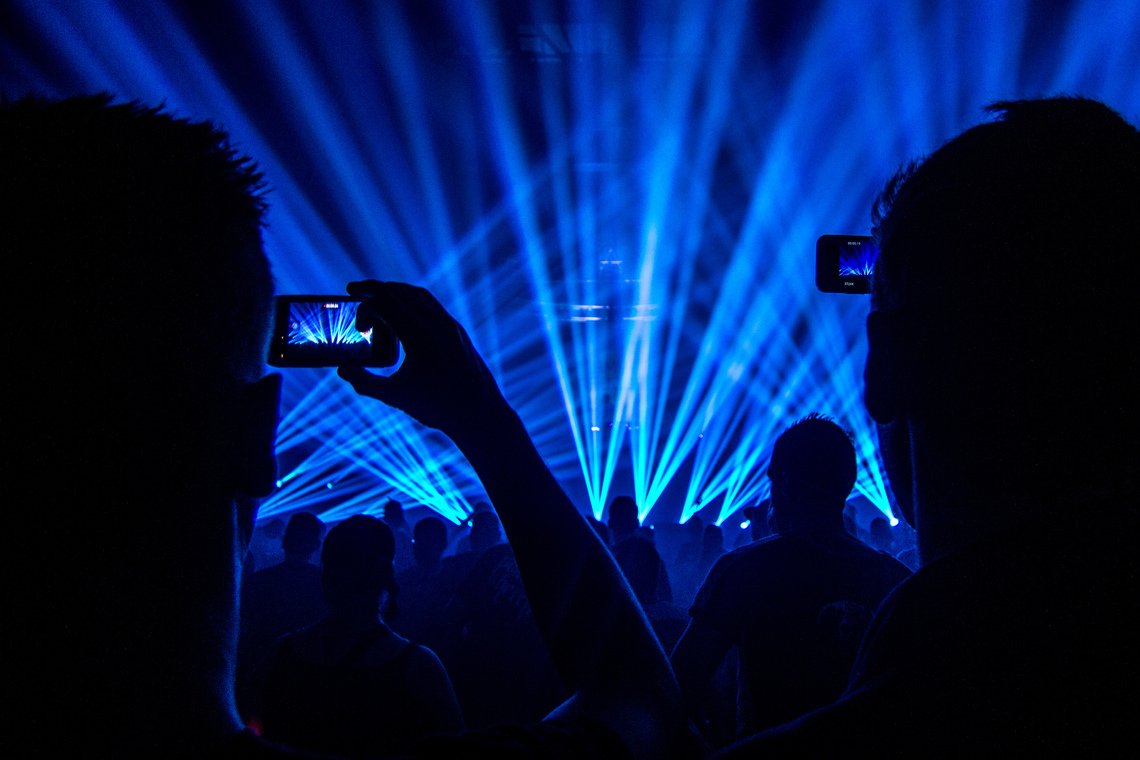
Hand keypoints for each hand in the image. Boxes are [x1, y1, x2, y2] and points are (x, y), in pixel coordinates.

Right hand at [337, 281, 508, 435]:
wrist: (479, 414)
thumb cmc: (438, 408)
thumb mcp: (395, 397)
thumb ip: (364, 382)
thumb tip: (342, 369)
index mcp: (419, 336)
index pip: (384, 302)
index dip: (364, 307)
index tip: (359, 329)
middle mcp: (437, 324)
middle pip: (398, 291)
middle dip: (373, 289)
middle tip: (354, 290)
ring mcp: (450, 324)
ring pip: (416, 293)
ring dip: (393, 291)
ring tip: (375, 297)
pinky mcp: (457, 330)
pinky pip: (431, 303)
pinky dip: (411, 299)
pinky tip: (401, 309)